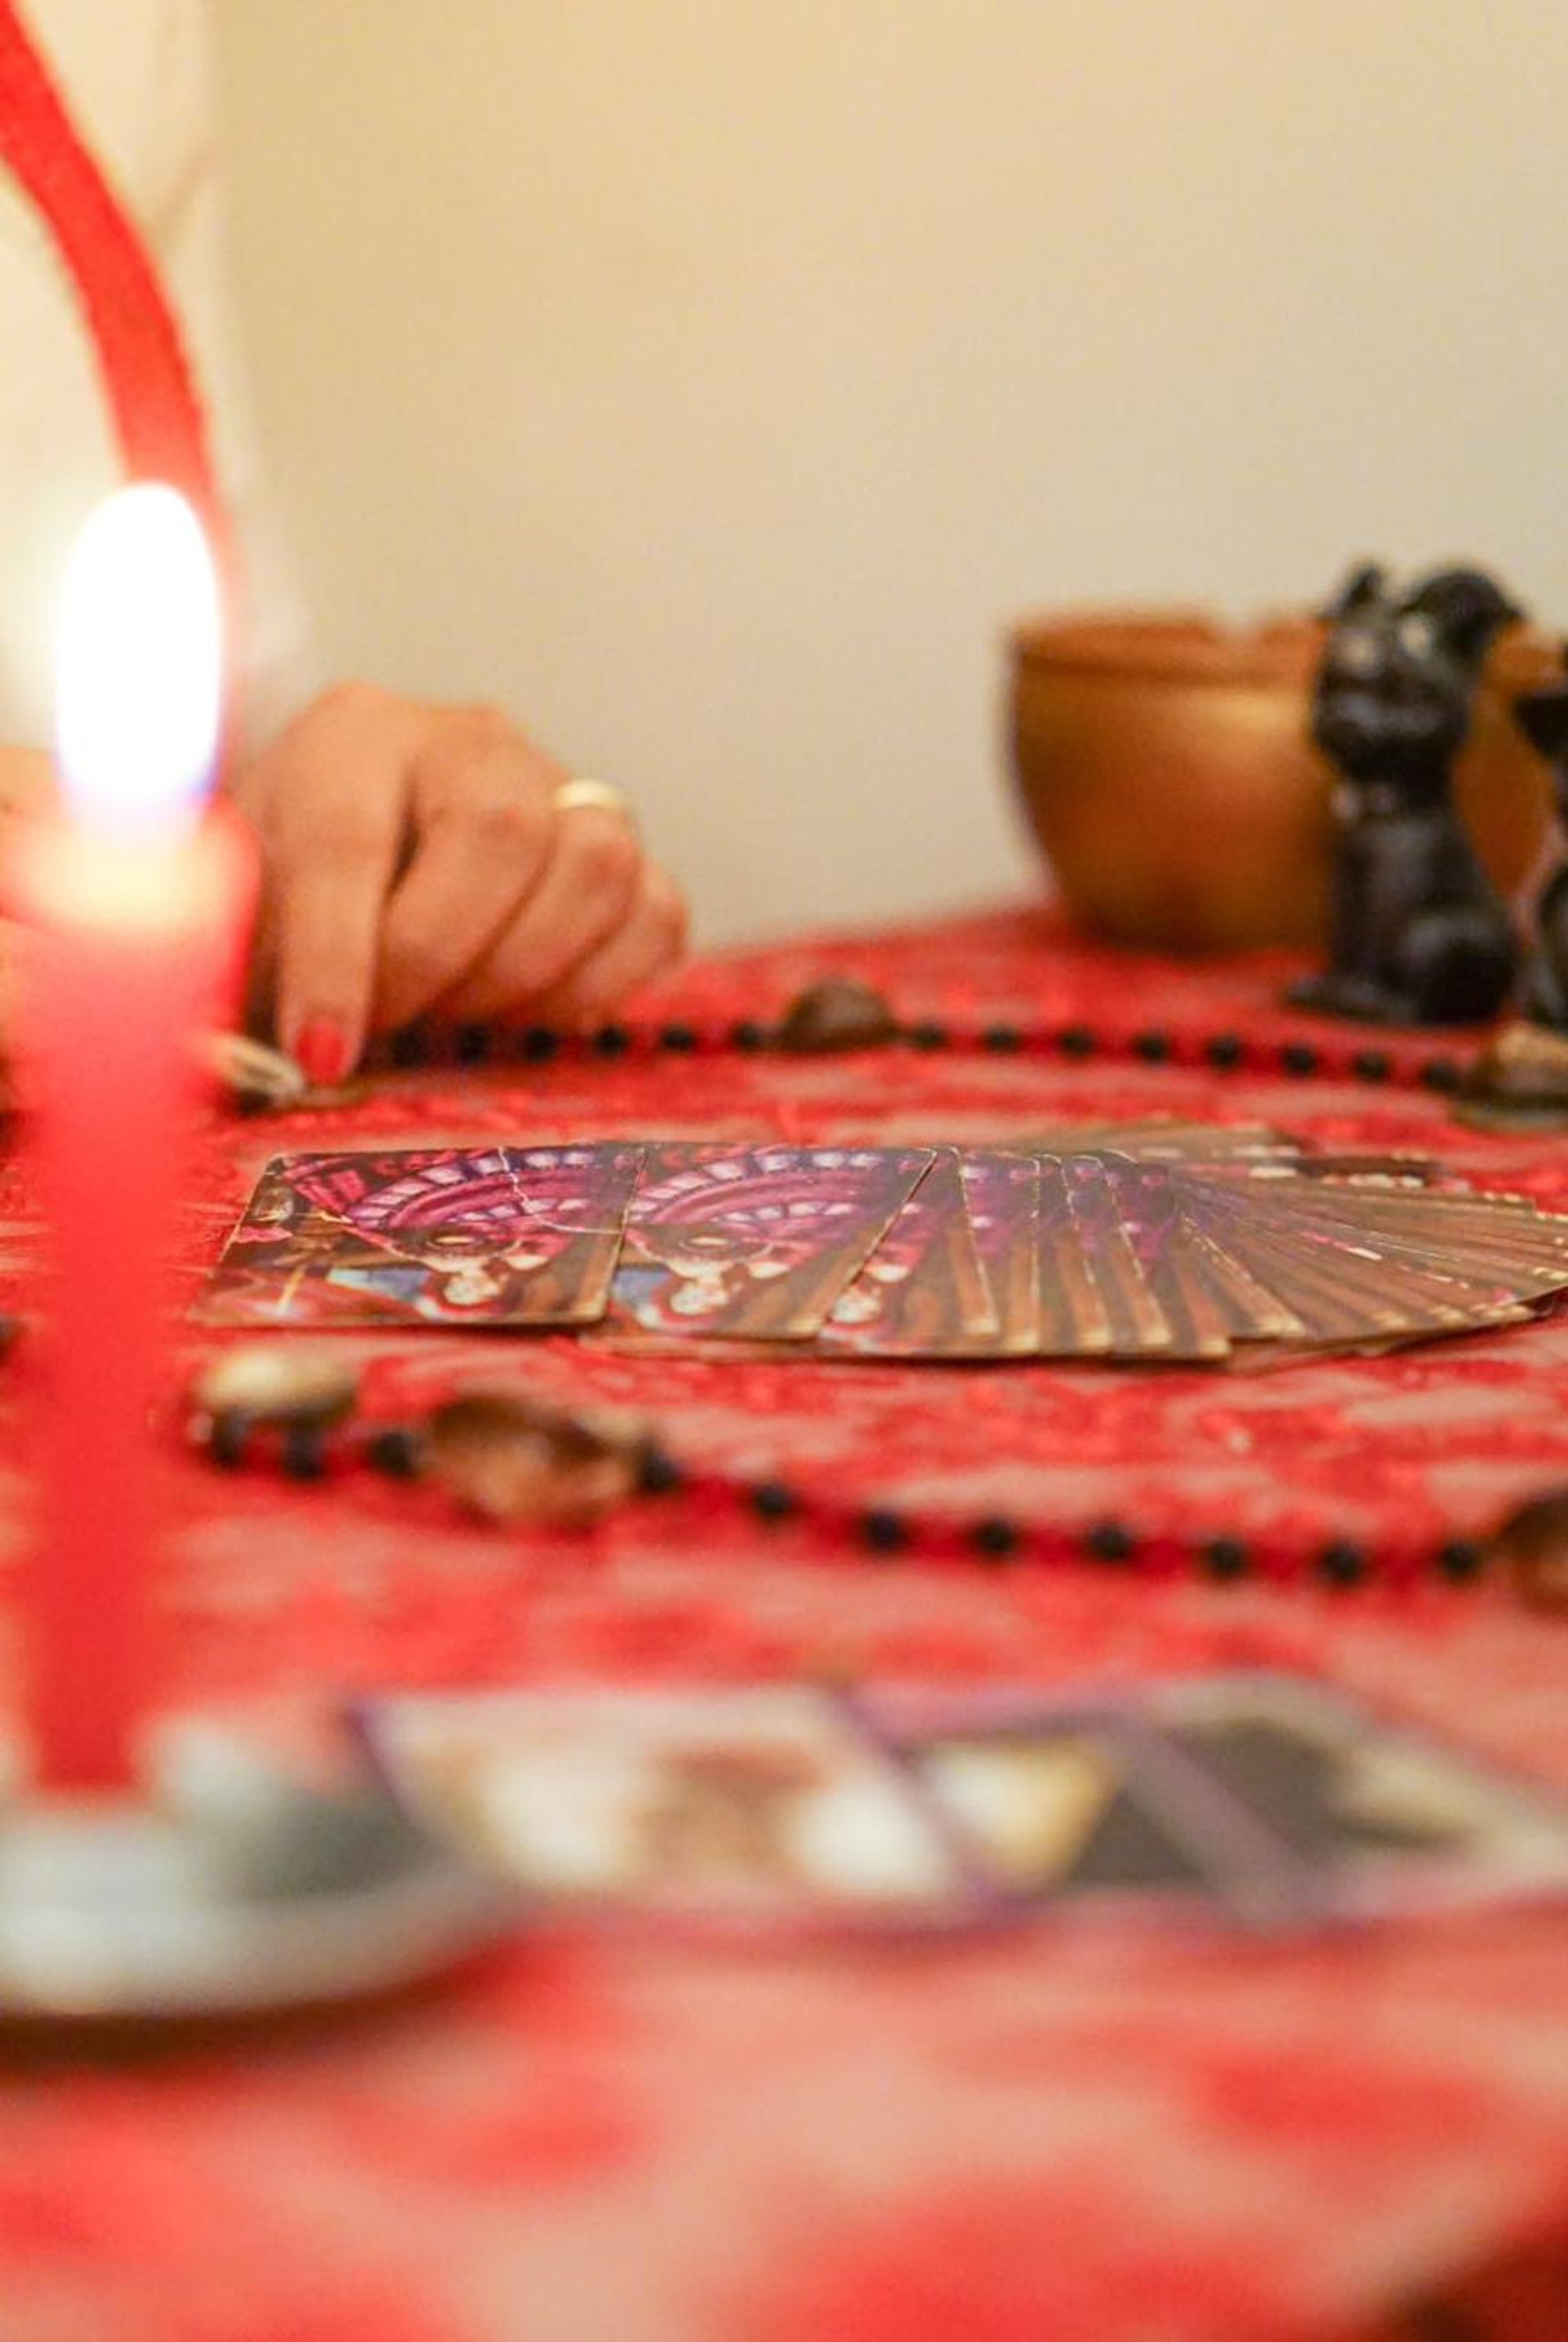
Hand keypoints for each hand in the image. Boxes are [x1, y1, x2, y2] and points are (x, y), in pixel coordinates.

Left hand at [232, 685, 686, 1081]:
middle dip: (441, 958)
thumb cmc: (287, 903)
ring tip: (460, 1010)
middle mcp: (470, 742)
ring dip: (526, 973)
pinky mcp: (627, 853)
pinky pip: (657, 917)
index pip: (350, 839)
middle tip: (397, 1019)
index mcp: (353, 735)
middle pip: (500, 833)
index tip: (321, 1055)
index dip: (336, 962)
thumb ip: (236, 957)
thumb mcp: (234, 914)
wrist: (347, 880)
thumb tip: (265, 1052)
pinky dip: (602, 985)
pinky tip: (531, 1009)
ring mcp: (563, 788)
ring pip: (597, 866)